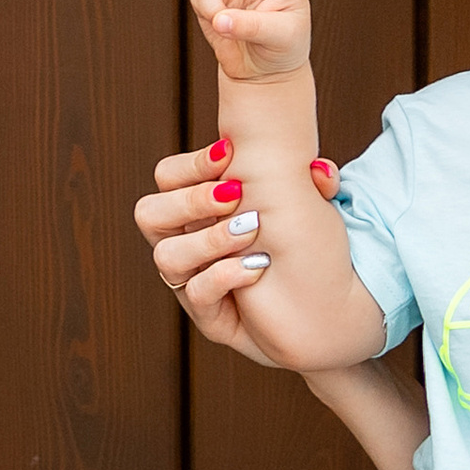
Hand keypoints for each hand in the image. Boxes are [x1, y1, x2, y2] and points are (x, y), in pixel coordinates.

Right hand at [133, 140, 340, 357]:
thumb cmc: (304, 246)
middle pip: (150, 213)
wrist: (320, 311)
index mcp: (198, 210)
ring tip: (251, 230)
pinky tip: (258, 266)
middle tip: (234, 194)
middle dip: (191, 199)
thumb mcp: (305, 205)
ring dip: (209, 238)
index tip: (229, 153)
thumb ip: (311, 182)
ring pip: (167, 256)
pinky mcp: (210, 316)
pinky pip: (197, 294)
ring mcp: (193, 282)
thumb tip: (320, 171)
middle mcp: (186, 243)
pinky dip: (224, 275)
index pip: (168, 177)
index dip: (191, 165)